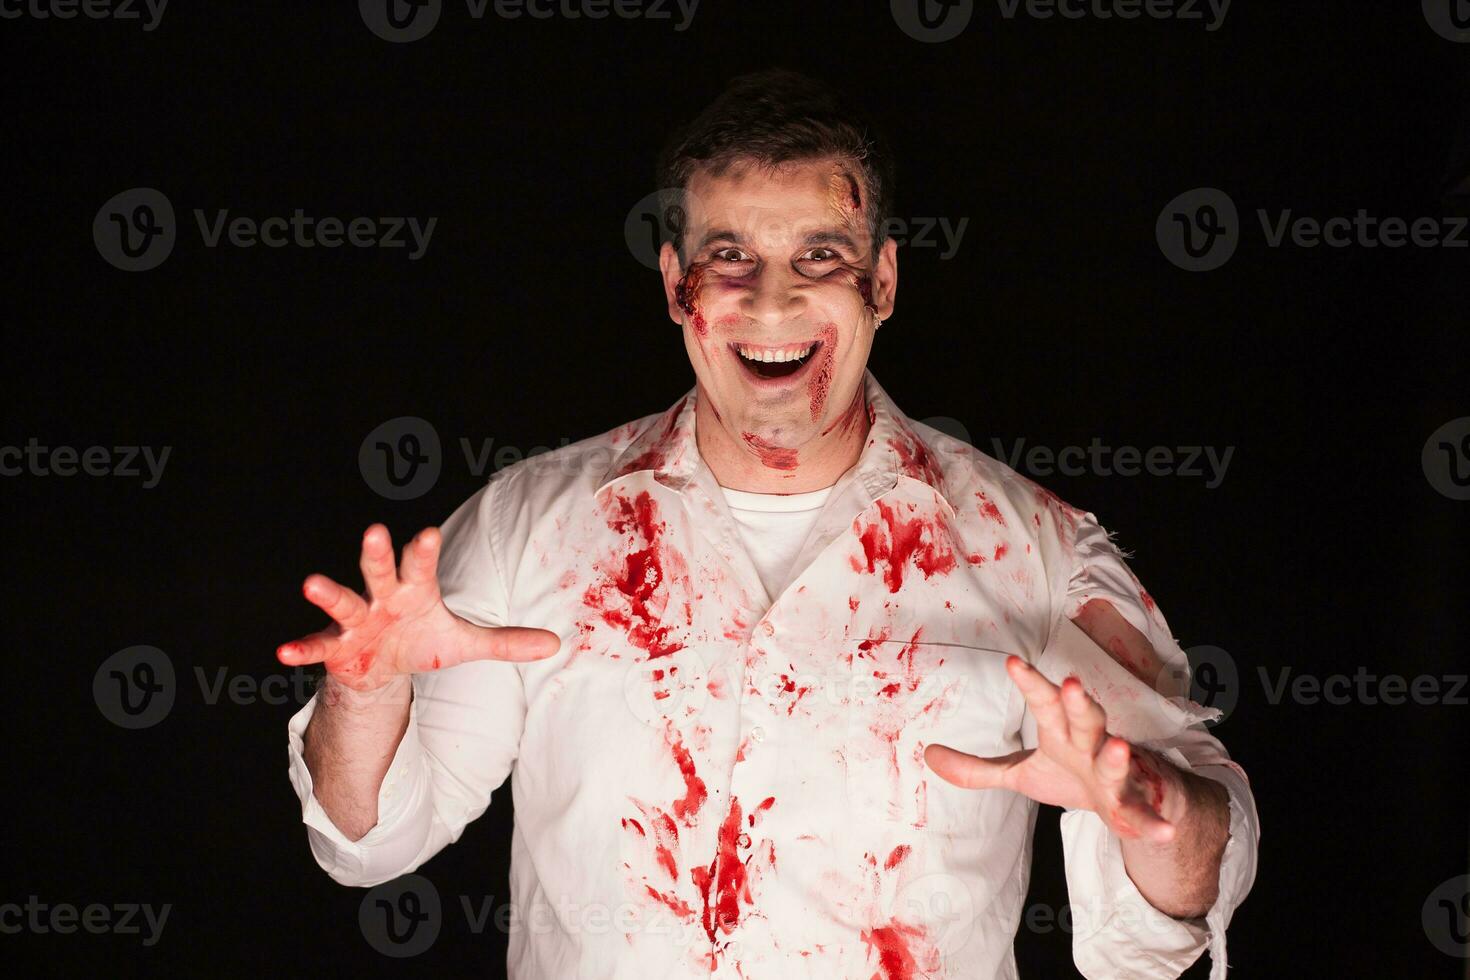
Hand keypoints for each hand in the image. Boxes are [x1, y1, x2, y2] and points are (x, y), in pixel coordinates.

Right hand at [276, 524, 559, 691]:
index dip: (425, 551)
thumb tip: (556, 644)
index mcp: (414, 590)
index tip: (429, 533)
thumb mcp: (465, 644)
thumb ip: (507, 642)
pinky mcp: (335, 645)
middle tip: (376, 531)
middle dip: (377, 553)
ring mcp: (356, 619)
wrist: (382, 665)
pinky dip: (302, 649)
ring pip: (343, 601)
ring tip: (311, 583)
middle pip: (379, 569)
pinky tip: (284, 654)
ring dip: (328, 593)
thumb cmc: (421, 640)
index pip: (422, 565)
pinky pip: (317, 646)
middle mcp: (382, 596)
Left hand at [924, 655, 1179, 842]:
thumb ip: (977, 768)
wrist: (1123, 802)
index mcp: (1061, 733)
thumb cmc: (1069, 776)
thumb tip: (927, 754)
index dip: (1030, 683)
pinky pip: (1143, 815)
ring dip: (1119, 756)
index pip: (1044, 703)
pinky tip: (1165, 829)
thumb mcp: (1019, 773)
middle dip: (1080, 703)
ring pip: (1116, 762)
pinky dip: (1154, 823)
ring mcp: (1115, 775)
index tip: (1012, 661)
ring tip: (1119, 747)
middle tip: (1072, 684)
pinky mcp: (1133, 806)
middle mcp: (1090, 745)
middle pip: (1085, 720)